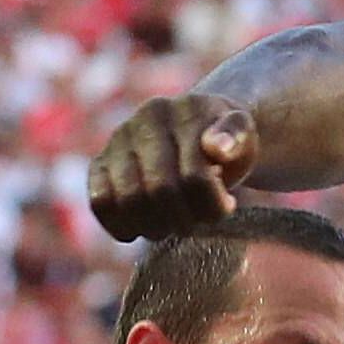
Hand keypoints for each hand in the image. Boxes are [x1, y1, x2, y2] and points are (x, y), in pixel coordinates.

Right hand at [87, 96, 257, 239]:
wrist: (200, 133)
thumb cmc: (226, 144)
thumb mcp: (244, 137)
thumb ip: (237, 137)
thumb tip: (218, 149)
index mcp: (181, 112)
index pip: (194, 177)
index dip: (212, 205)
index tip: (227, 206)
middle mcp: (143, 122)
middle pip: (160, 191)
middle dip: (184, 219)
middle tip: (198, 222)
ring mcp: (118, 142)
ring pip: (128, 199)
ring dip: (155, 227)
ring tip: (173, 224)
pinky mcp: (100, 164)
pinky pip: (99, 202)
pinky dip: (119, 225)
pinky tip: (140, 231)